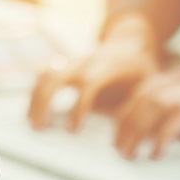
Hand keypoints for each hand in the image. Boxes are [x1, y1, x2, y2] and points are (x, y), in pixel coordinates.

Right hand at [27, 14, 159, 131]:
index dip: (78, 106)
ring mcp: (73, 62)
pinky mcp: (65, 66)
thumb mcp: (146, 86)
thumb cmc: (140, 71)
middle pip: (56, 75)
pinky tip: (33, 113)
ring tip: (33, 124)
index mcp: (108, 66)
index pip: (87, 83)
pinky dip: (35, 93)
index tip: (73, 130)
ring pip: (45, 74)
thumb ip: (137, 107)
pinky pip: (43, 74)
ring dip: (35, 99)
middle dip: (44, 101)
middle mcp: (86, 62)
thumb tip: (131, 136)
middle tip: (41, 128)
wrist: (131, 43)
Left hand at [114, 62, 179, 159]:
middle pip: (154, 101)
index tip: (116, 141)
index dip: (125, 117)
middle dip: (135, 129)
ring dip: (160, 135)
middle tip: (126, 154)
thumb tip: (138, 135)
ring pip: (177, 109)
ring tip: (153, 155)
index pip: (143, 93)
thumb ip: (173, 110)